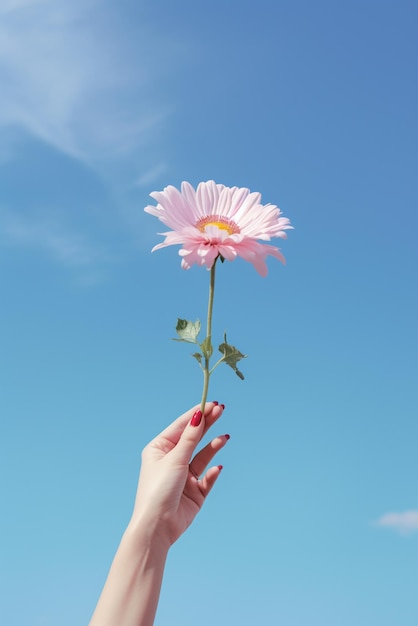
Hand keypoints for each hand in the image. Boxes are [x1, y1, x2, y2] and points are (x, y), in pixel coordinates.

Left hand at [131, 402, 227, 547]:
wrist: (157, 527)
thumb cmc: (159, 490)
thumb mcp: (175, 459)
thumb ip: (190, 438)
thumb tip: (199, 414)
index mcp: (160, 449)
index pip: (181, 426)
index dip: (197, 414)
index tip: (212, 403)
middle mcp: (172, 461)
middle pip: (193, 438)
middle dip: (207, 424)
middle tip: (222, 410)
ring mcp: (184, 477)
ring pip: (203, 457)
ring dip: (213, 447)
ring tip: (224, 438)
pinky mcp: (194, 493)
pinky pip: (207, 478)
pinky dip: (213, 473)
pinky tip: (217, 469)